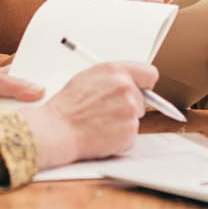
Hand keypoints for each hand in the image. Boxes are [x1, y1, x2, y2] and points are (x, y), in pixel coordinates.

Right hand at [19, 62, 157, 168]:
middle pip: (144, 99)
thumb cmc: (67, 106)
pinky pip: (131, 135)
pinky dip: (120, 137)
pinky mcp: (130, 131)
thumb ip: (112, 77)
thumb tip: (126, 80)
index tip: (142, 89)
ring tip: (101, 122)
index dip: (145, 83)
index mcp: (116, 71)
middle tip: (108, 111)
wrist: (59, 130)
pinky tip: (103, 133)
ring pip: (136, 117)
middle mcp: (126, 88)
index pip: (149, 73)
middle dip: (130, 105)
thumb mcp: (87, 78)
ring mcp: (130, 110)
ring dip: (123, 121)